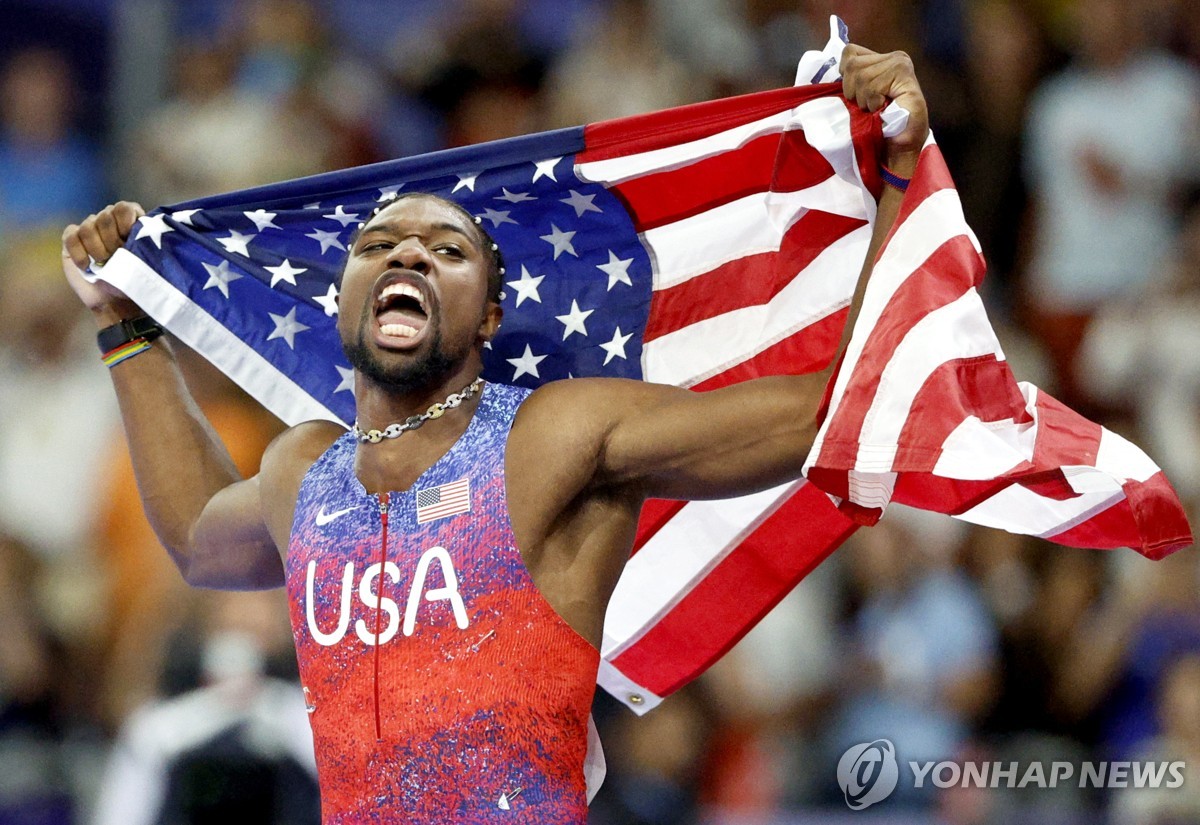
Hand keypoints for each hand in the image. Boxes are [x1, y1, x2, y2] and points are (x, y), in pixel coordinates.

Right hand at [61, 201, 144, 323]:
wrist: (115, 301)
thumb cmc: (134, 280)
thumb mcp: (145, 259)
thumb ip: (142, 239)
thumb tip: (142, 229)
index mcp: (130, 221)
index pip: (124, 208)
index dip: (126, 224)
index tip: (129, 242)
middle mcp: (109, 221)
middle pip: (105, 217)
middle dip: (112, 240)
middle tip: (116, 258)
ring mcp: (89, 229)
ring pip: (88, 226)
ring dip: (97, 248)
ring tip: (103, 264)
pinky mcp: (72, 240)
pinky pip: (71, 236)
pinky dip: (78, 252)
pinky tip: (86, 266)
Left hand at [840, 44, 929, 174]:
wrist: (899, 144)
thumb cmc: (879, 122)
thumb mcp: (860, 95)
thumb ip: (851, 78)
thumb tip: (833, 70)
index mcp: (882, 58)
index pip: (849, 53)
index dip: (846, 76)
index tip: (856, 95)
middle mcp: (895, 57)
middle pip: (853, 66)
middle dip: (854, 92)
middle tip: (868, 106)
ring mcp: (901, 64)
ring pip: (862, 77)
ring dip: (865, 100)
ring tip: (877, 109)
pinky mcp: (904, 76)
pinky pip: (873, 87)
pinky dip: (874, 104)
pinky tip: (884, 109)